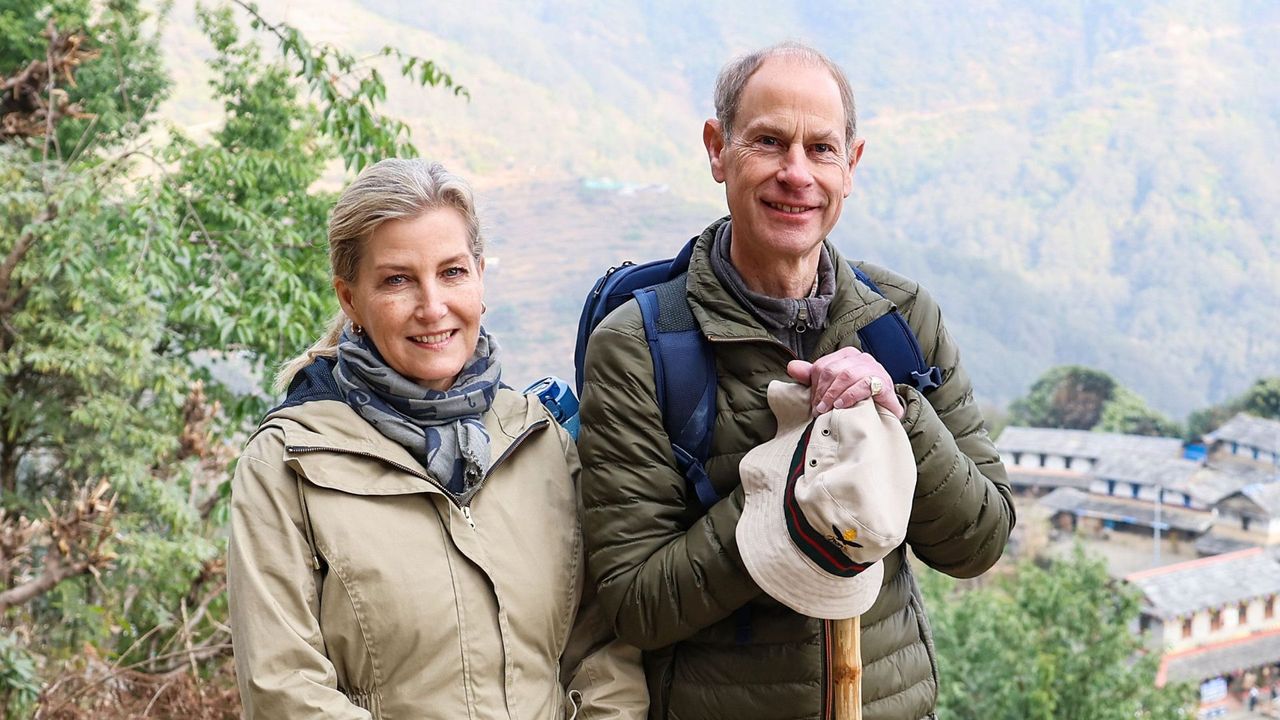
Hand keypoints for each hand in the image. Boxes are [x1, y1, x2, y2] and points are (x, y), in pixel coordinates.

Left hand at [786, 347, 904, 419]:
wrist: (885, 412)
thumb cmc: (858, 398)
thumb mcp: (833, 387)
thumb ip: (812, 376)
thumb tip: (792, 367)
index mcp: (847, 355)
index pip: (822, 365)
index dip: (814, 385)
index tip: (812, 403)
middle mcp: (861, 358)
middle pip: (832, 370)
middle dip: (822, 392)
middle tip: (818, 410)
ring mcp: (874, 368)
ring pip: (846, 375)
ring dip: (833, 395)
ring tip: (827, 409)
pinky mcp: (883, 382)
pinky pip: (862, 385)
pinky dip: (848, 396)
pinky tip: (841, 406)